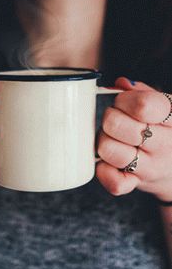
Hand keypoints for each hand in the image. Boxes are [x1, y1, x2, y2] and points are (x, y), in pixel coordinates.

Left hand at [96, 77, 171, 201]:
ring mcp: (150, 168)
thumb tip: (120, 84)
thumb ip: (142, 92)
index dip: (123, 100)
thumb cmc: (165, 133)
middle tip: (117, 121)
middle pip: (117, 125)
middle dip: (110, 118)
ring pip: (108, 149)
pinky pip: (113, 181)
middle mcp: (164, 144)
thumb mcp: (164, 108)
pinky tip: (109, 162)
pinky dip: (104, 170)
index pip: (142, 106)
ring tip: (114, 140)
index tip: (122, 102)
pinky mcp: (135, 184)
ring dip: (104, 141)